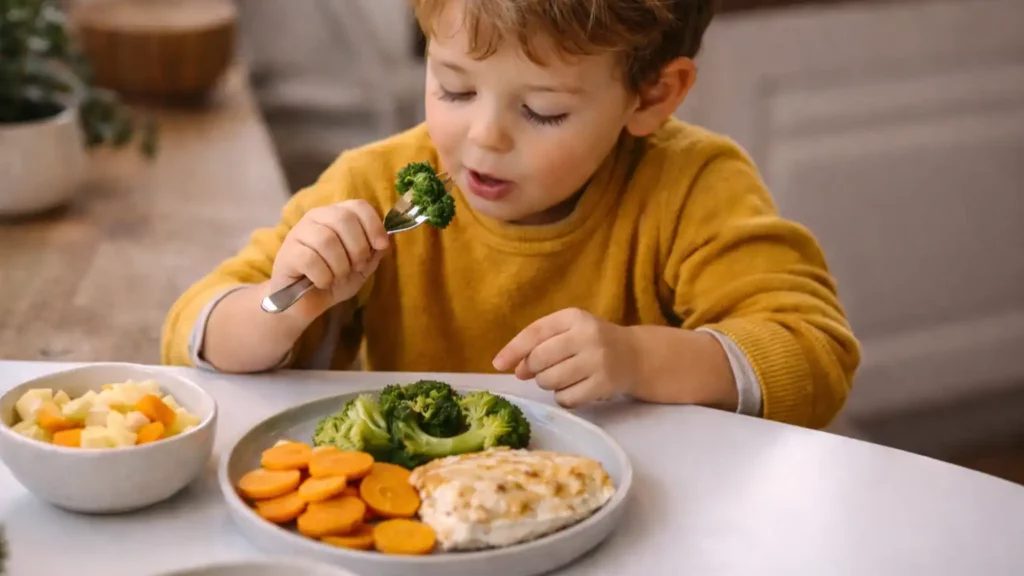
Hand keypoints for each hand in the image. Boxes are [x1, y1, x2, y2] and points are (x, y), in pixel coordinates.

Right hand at [270, 200, 388, 314]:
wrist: (304, 302)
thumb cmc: (333, 279)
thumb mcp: (361, 267)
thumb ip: (373, 252)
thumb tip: (385, 240)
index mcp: (336, 215)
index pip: (358, 206)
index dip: (373, 225)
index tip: (381, 246)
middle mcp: (316, 217)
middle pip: (344, 219)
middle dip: (358, 248)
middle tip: (356, 267)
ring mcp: (299, 233)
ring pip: (327, 240)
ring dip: (340, 266)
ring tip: (337, 277)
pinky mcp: (287, 253)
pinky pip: (310, 259)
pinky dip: (323, 276)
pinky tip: (322, 283)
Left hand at [492, 308, 639, 407]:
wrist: (634, 356)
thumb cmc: (591, 342)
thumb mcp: (568, 331)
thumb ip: (539, 344)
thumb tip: (514, 369)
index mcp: (574, 317)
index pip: (535, 332)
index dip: (513, 350)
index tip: (498, 365)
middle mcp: (587, 336)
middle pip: (538, 360)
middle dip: (533, 370)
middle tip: (542, 371)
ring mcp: (598, 361)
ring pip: (550, 381)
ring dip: (548, 384)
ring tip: (562, 377)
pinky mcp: (604, 384)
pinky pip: (566, 398)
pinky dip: (564, 397)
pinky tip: (576, 387)